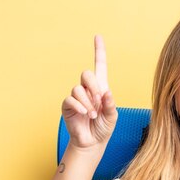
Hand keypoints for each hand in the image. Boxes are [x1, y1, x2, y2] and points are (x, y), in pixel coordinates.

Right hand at [61, 35, 117, 149]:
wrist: (92, 142)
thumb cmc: (103, 128)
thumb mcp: (112, 116)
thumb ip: (111, 104)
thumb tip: (106, 92)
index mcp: (101, 88)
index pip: (99, 65)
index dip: (99, 51)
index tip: (97, 36)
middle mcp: (87, 89)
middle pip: (86, 74)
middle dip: (94, 86)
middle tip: (99, 101)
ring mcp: (76, 97)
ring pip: (78, 88)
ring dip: (88, 102)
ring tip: (93, 114)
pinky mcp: (67, 106)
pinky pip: (70, 99)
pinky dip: (79, 106)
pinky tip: (85, 114)